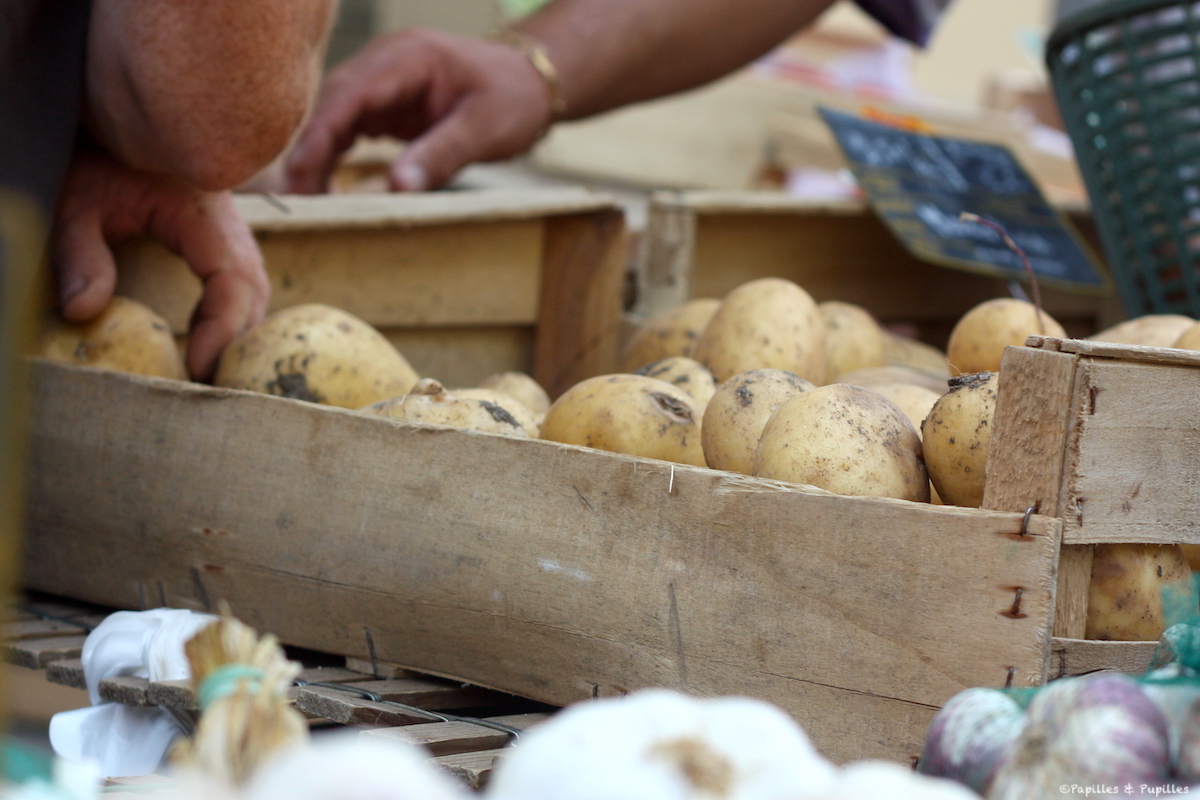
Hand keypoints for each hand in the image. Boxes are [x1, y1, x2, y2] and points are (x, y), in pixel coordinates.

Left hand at [53, 143, 269, 380]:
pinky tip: (209, 343)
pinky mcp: (219, 238)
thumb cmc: (92, 157)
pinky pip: (240, 283)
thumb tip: (83, 311)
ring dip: (240, 332)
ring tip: (213, 373)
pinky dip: (233, 316)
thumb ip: (81, 253)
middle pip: (256, 291)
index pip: (234, 280)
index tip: (201, 367)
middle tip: (211, 388)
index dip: (224, 329)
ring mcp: (229, 231)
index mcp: (205, 212)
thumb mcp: (75, 201)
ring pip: (254, 289)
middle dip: (241, 342)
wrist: (109, 122)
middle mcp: (228, 225)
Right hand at [285, 27, 554, 193]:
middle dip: (309, 149)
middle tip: (293, 197)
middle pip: (332, 103)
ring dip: (317, 155)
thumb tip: (398, 186)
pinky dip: (333, 154)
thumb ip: (442, 154)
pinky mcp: (386, 103)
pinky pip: (348, 126)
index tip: (300, 170)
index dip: (320, 131)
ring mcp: (384, 81)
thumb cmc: (513, 99)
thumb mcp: (485, 128)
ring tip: (305, 200)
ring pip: (335, 116)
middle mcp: (387, 63)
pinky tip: (322, 186)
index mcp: (409, 58)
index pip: (351, 91)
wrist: (530, 83)